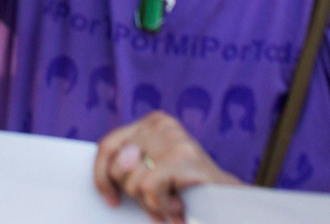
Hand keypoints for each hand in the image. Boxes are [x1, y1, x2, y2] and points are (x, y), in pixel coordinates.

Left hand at [94, 111, 238, 223]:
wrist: (228, 201)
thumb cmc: (185, 188)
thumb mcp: (151, 172)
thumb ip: (128, 168)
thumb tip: (121, 164)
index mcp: (151, 122)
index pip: (108, 146)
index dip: (102, 176)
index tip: (111, 200)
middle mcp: (161, 124)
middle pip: (117, 166)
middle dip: (134, 194)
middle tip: (158, 201)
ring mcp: (173, 138)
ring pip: (133, 183)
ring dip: (152, 204)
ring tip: (173, 204)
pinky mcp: (182, 157)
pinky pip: (150, 189)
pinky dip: (161, 206)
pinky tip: (178, 206)